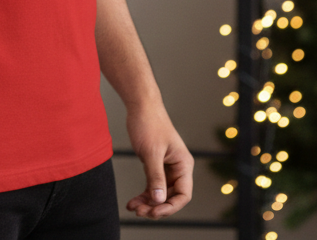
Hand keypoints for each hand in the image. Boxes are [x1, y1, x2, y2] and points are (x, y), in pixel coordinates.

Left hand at [125, 103, 193, 219]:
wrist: (140, 105)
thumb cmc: (149, 123)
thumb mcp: (151, 152)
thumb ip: (155, 177)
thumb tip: (159, 200)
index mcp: (183, 164)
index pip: (184, 194)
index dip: (171, 207)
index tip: (154, 211)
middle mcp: (178, 168)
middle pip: (171, 197)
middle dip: (156, 207)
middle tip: (140, 212)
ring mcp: (167, 167)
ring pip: (160, 193)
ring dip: (148, 203)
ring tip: (133, 208)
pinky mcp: (156, 165)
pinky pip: (152, 186)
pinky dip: (144, 194)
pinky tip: (133, 201)